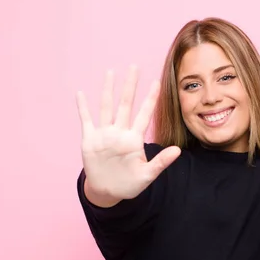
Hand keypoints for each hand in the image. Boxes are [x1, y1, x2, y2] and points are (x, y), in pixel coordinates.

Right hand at [76, 65, 180, 204]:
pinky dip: (83, 107)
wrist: (108, 192)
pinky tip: (81, 93)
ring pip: (106, 107)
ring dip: (108, 90)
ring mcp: (105, 134)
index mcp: (134, 139)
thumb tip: (178, 151)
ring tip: (110, 72)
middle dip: (130, 86)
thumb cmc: (129, 184)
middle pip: (125, 104)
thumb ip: (161, 162)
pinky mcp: (90, 140)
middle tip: (134, 66)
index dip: (150, 99)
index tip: (157, 83)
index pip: (144, 114)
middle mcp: (120, 132)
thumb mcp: (147, 175)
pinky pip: (86, 120)